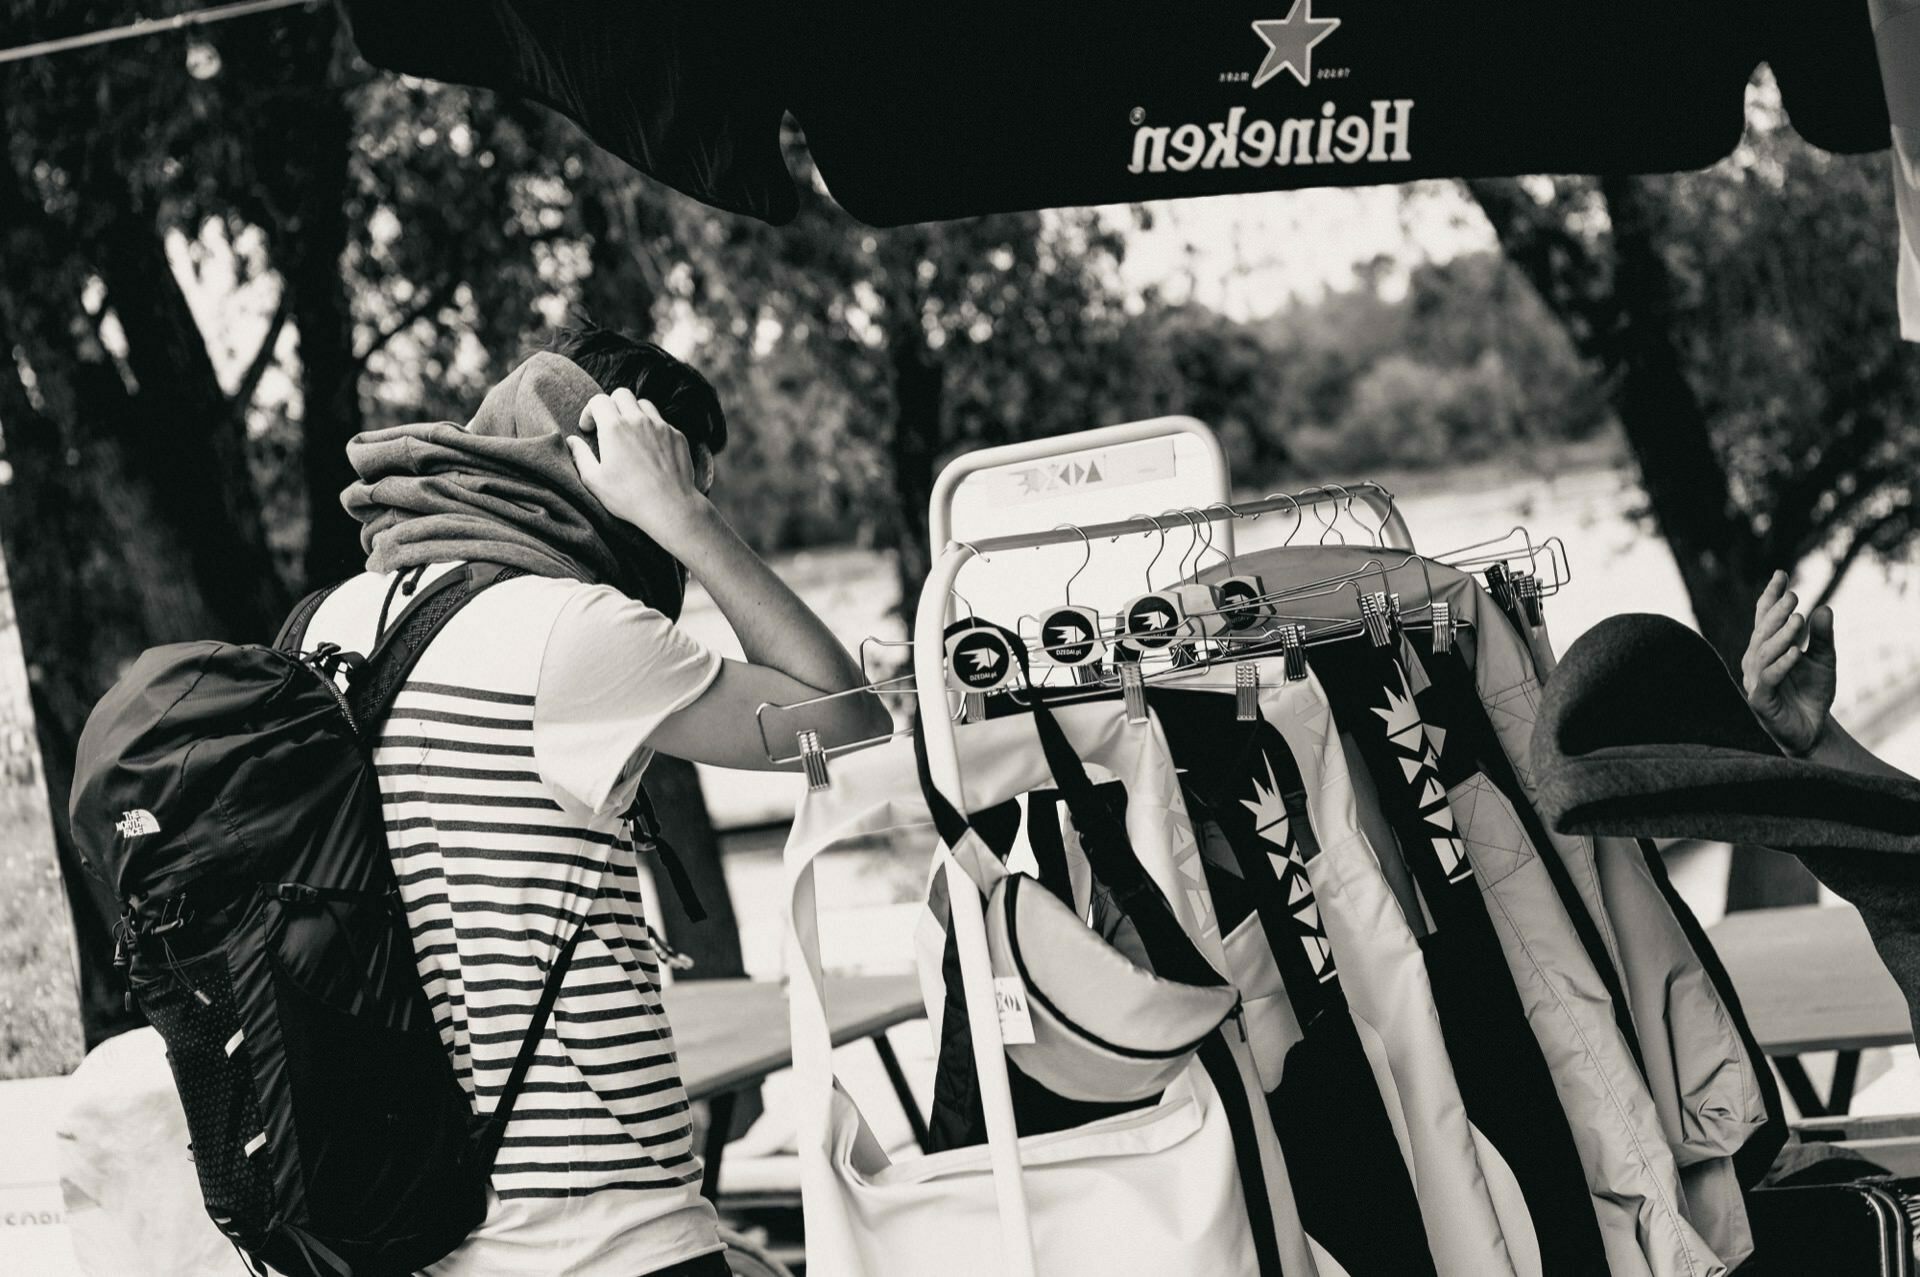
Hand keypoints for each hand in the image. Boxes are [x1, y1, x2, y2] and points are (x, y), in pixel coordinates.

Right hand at [566, 389, 710, 548]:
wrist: (670, 507)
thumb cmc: (630, 497)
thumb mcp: (595, 481)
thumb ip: (581, 456)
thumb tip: (572, 441)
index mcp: (614, 428)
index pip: (599, 400)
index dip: (590, 411)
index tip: (589, 428)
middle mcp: (639, 420)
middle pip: (622, 395)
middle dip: (611, 405)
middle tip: (608, 425)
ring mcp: (661, 426)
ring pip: (644, 404)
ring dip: (633, 413)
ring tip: (630, 434)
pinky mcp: (677, 436)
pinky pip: (662, 422)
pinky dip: (653, 429)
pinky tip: (650, 449)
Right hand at [1741, 570, 1837, 755]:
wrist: (1811, 729)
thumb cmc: (1811, 692)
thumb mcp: (1824, 659)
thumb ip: (1823, 637)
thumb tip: (1824, 608)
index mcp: (1766, 648)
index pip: (1764, 617)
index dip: (1771, 596)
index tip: (1781, 574)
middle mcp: (1754, 661)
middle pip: (1762, 631)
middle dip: (1776, 613)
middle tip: (1794, 596)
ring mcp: (1755, 680)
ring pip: (1763, 653)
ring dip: (1780, 635)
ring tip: (1798, 619)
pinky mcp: (1761, 700)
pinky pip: (1768, 679)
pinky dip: (1782, 664)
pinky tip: (1797, 652)